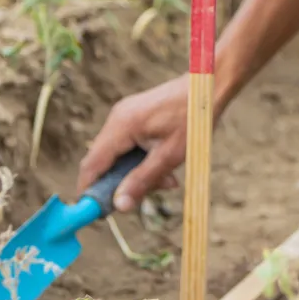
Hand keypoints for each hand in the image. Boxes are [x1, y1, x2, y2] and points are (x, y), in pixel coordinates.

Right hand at [78, 75, 187, 211]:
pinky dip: (142, 160)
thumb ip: (142, 181)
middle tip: (146, 195)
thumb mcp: (169, 156)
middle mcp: (117, 119)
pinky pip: (128, 145)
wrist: (208, 86)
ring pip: (118, 156)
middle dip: (122, 183)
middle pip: (103, 162)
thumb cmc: (193, 120)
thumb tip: (119, 206)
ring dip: (137, 173)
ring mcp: (124, 116)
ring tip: (168, 179)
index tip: (95, 213)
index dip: (90, 190)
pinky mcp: (134, 117)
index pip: (92, 164)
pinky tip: (165, 166)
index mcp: (121, 126)